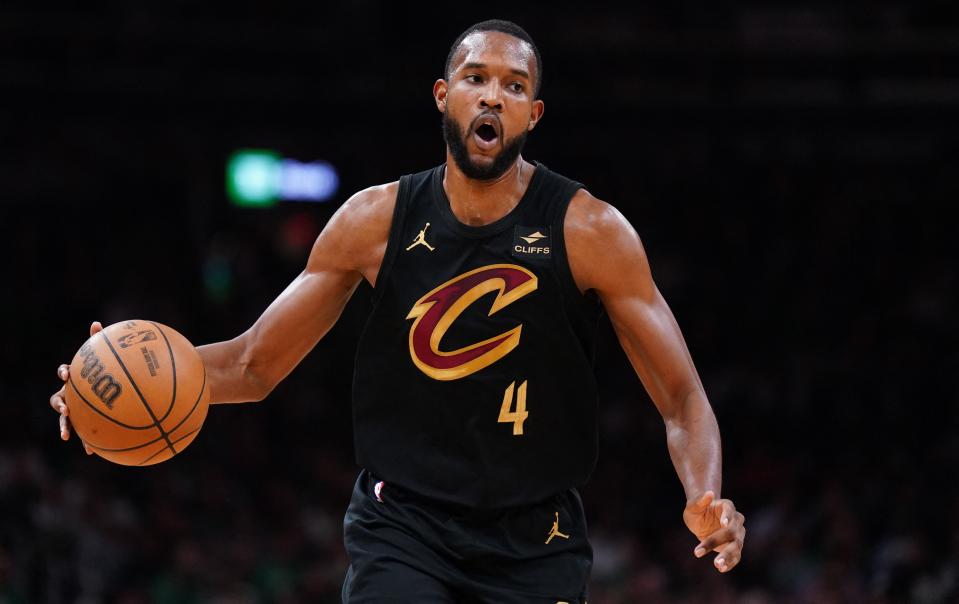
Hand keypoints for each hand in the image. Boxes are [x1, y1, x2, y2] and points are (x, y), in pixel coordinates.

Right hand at [49, 321, 102, 454]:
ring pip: (65, 419)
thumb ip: (100, 341)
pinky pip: (83, 433)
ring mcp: (76, 409)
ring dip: (65, 426)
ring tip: (67, 436)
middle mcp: (71, 394)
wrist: (112, 392)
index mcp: (76, 378)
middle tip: (64, 408)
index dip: (63, 372)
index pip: (64, 373)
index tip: (67, 374)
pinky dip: (86, 441)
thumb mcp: (104, 359)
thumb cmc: (106, 373)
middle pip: (57, 398)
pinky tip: (92, 452)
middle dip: (58, 404)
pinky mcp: (84, 422)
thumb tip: (96, 322)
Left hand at [683, 490, 745, 572]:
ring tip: (717, 565)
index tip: (724, 523)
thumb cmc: (697, 510)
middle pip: (733, 531)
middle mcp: (736, 520)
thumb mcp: (693, 506)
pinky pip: (736, 555)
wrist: (702, 520)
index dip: (727, 516)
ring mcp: (737, 534)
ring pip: (737, 545)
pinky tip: (721, 569)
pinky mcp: (735, 546)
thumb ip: (699, 501)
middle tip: (708, 549)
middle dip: (720, 541)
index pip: (730, 510)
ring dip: (728, 556)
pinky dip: (730, 563)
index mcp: (727, 506)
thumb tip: (709, 493)